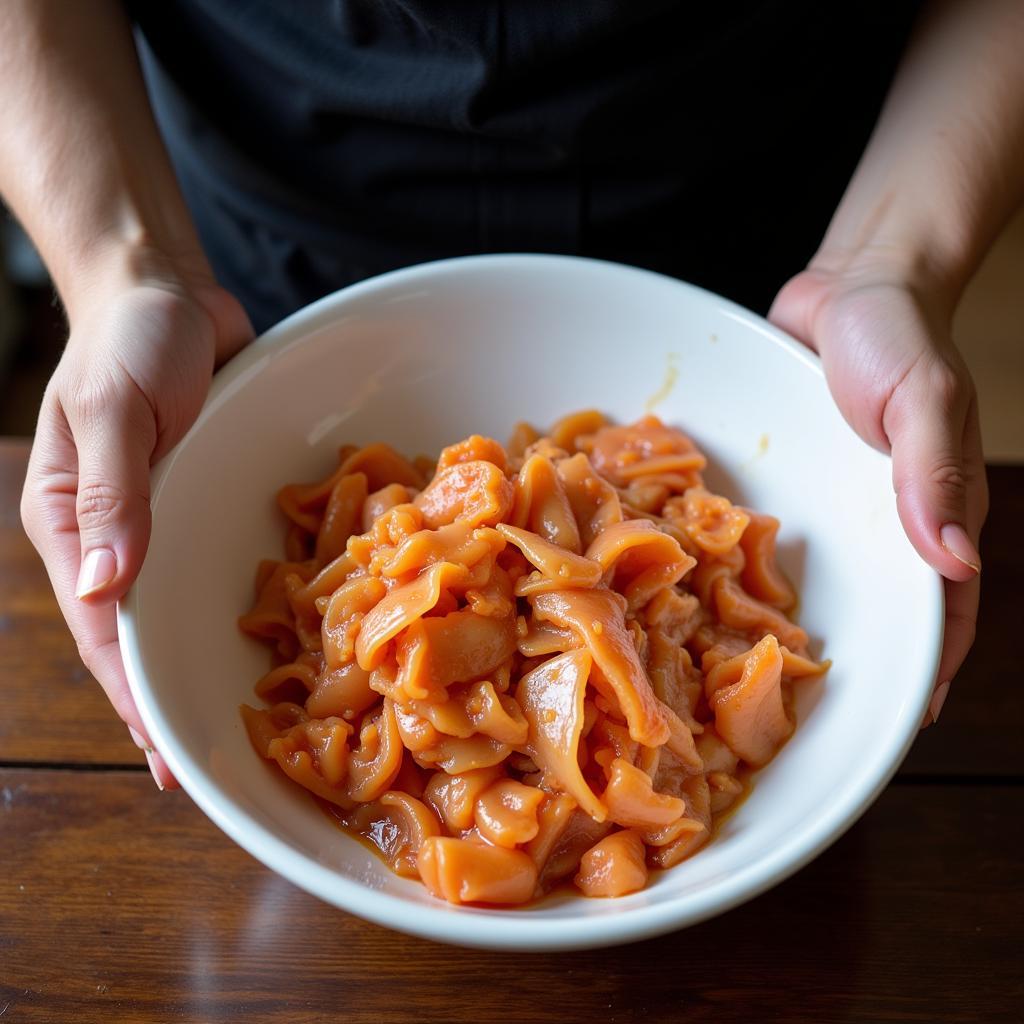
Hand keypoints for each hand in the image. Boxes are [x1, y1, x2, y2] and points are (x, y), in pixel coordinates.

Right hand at [21, 251, 252, 785]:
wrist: (168, 293)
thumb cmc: (130, 340)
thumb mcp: (114, 407)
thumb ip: (113, 492)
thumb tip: (112, 586)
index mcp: (74, 525)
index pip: (105, 630)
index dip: (134, 696)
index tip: (166, 758)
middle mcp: (118, 537)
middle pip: (144, 638)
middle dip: (169, 703)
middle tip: (210, 772)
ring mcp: (165, 525)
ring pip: (185, 613)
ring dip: (207, 667)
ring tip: (248, 730)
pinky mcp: (206, 504)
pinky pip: (222, 568)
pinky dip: (244, 609)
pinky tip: (279, 644)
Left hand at [769, 255, 987, 725]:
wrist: (848, 284)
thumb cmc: (898, 334)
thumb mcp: (925, 399)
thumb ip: (935, 474)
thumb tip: (954, 566)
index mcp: (928, 512)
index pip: (943, 610)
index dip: (929, 669)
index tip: (907, 724)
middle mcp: (877, 522)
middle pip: (870, 610)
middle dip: (844, 662)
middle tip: (802, 717)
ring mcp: (828, 506)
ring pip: (810, 580)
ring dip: (782, 622)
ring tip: (739, 674)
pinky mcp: (783, 484)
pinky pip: (762, 534)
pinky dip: (740, 564)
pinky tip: (699, 594)